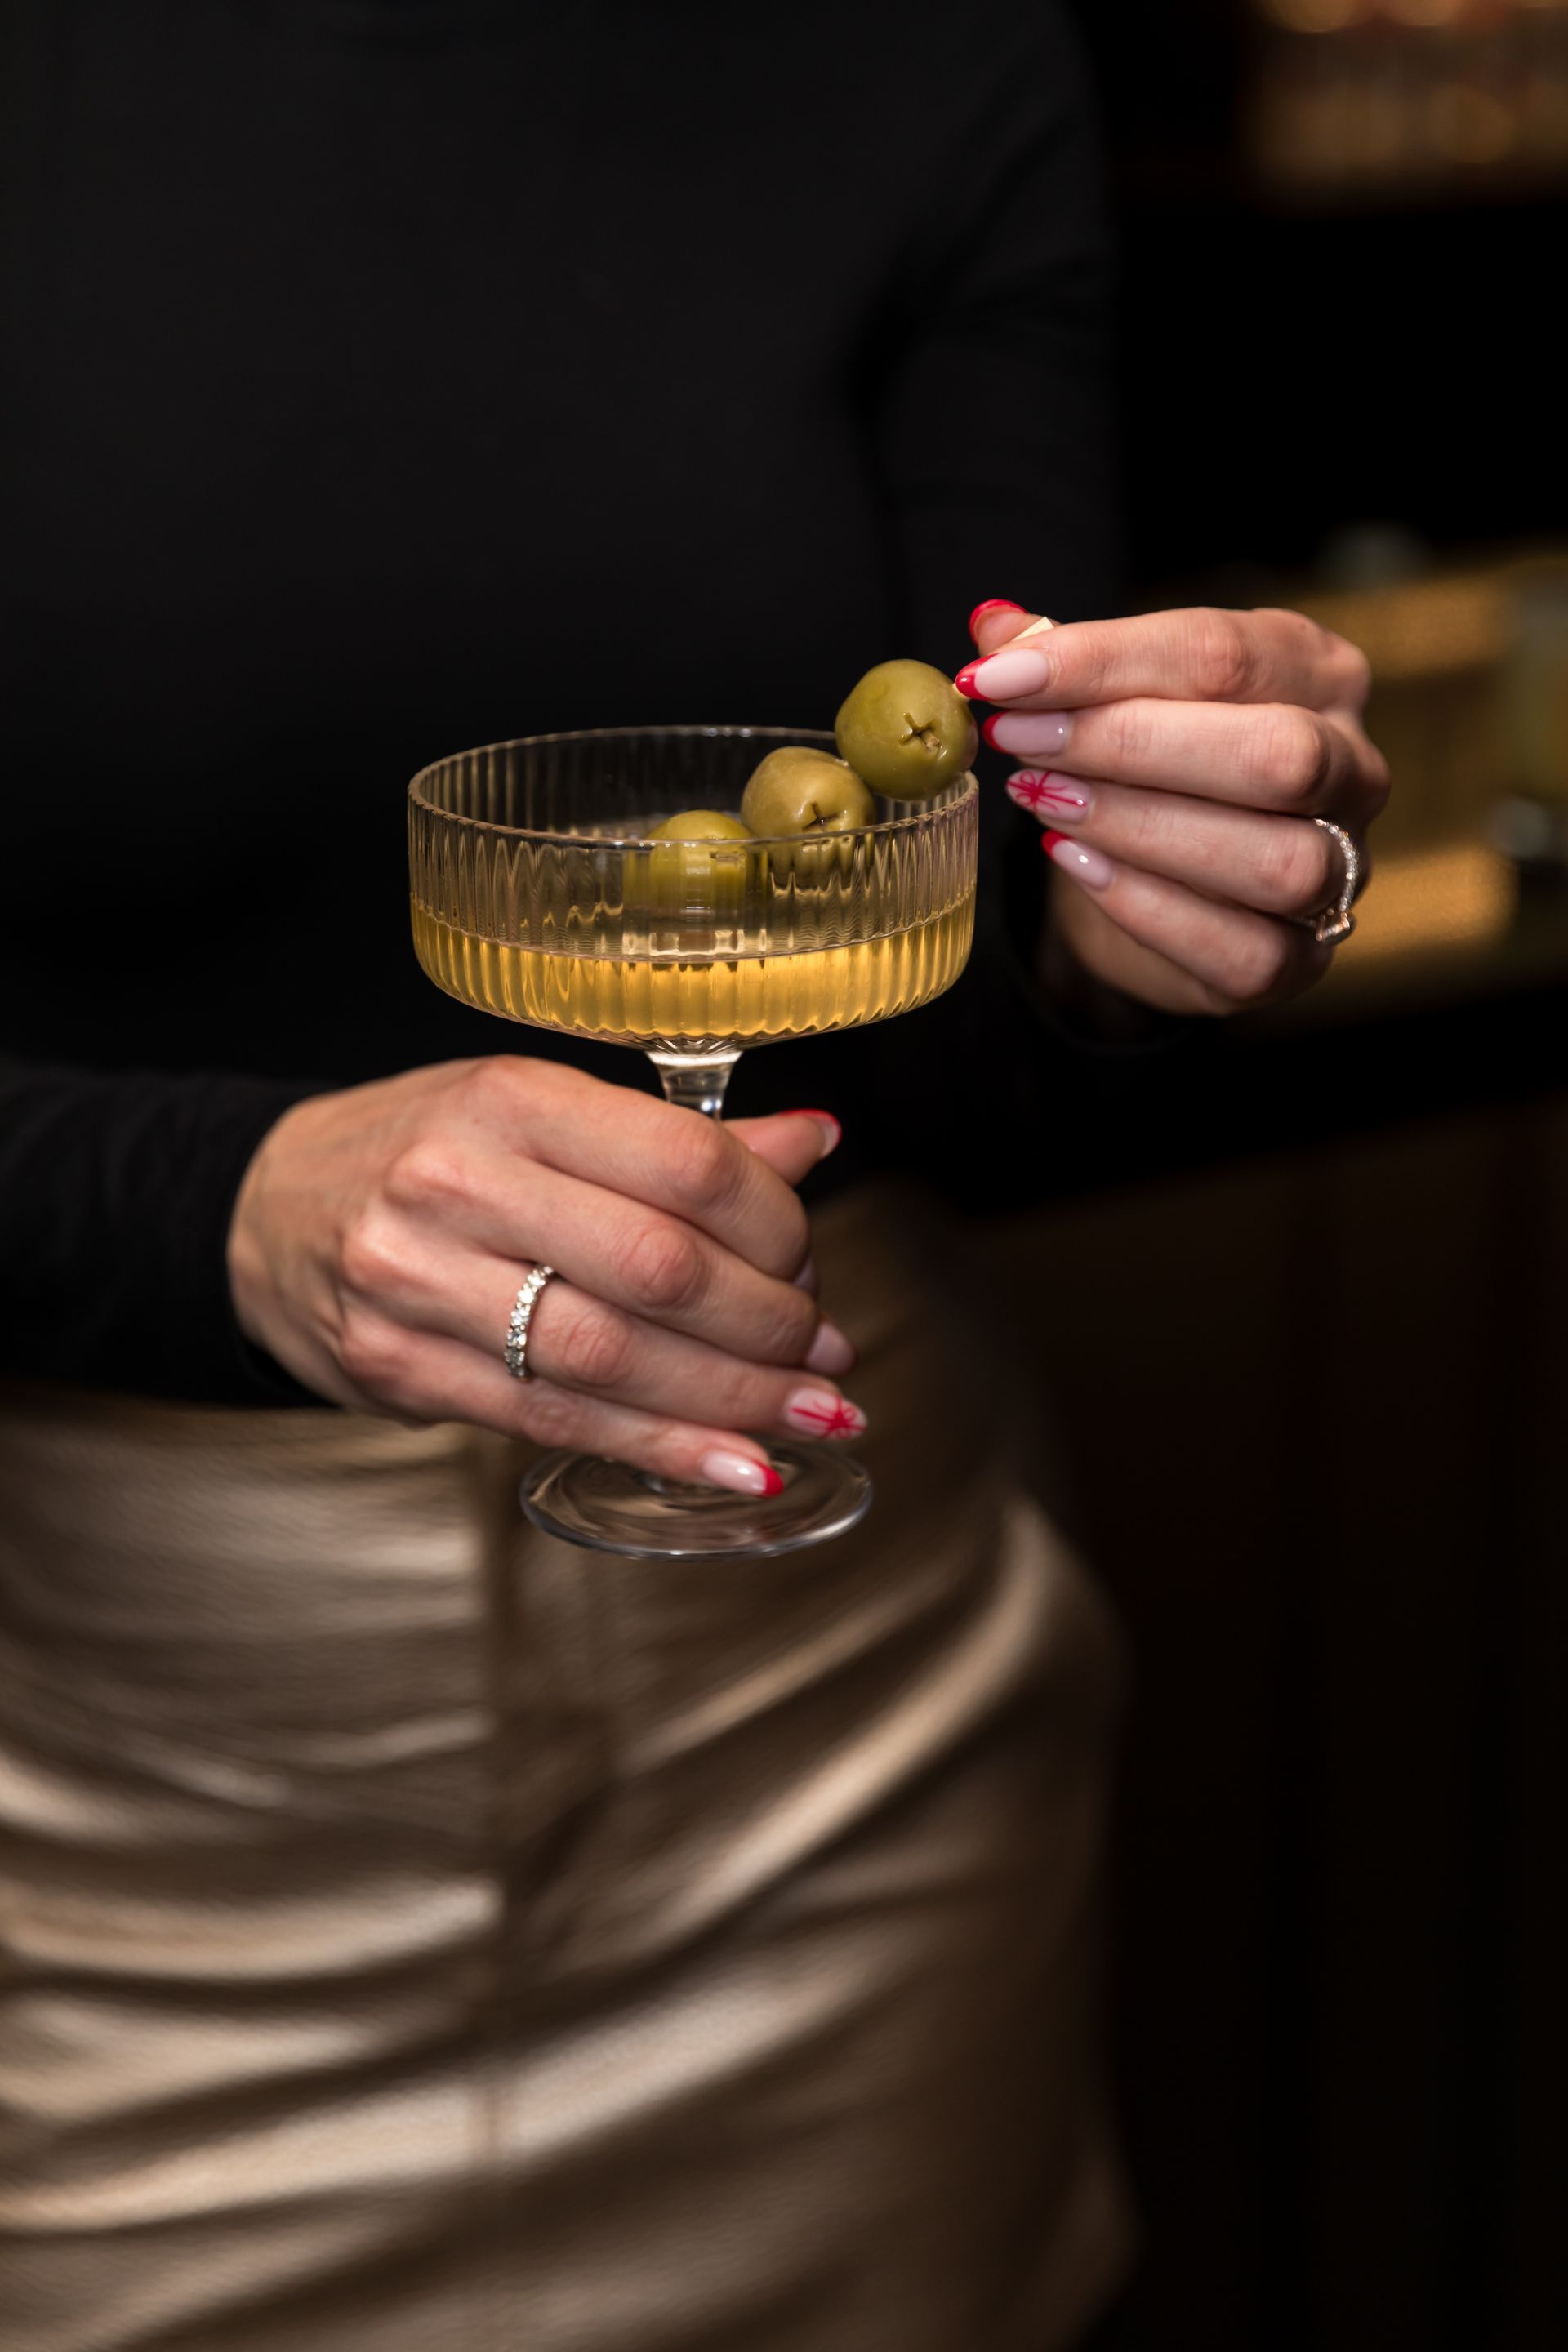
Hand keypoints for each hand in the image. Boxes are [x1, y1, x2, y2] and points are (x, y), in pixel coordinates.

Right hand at [227, 1057, 860, 1496]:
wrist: (264, 1211)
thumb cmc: (422, 1153)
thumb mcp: (537, 1111)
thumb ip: (672, 1140)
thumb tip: (815, 1143)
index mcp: (508, 1098)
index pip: (685, 1164)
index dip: (779, 1225)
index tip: (812, 1262)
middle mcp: (458, 1184)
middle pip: (660, 1269)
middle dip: (771, 1324)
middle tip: (824, 1351)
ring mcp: (418, 1283)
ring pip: (614, 1359)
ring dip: (735, 1401)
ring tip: (811, 1414)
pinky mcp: (400, 1370)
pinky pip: (557, 1422)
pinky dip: (662, 1448)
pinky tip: (735, 1463)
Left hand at [958, 602, 1389, 1015]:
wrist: (1160, 885)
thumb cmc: (1148, 766)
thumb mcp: (1111, 694)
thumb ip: (1060, 655)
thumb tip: (993, 627)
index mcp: (1317, 671)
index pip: (1221, 654)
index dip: (1099, 663)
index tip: (997, 679)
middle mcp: (1353, 766)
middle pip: (1276, 754)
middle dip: (1130, 746)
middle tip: (1022, 742)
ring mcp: (1344, 869)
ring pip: (1274, 858)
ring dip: (1140, 829)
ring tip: (1045, 803)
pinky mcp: (1302, 959)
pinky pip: (1244, 948)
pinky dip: (1149, 907)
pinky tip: (1078, 867)